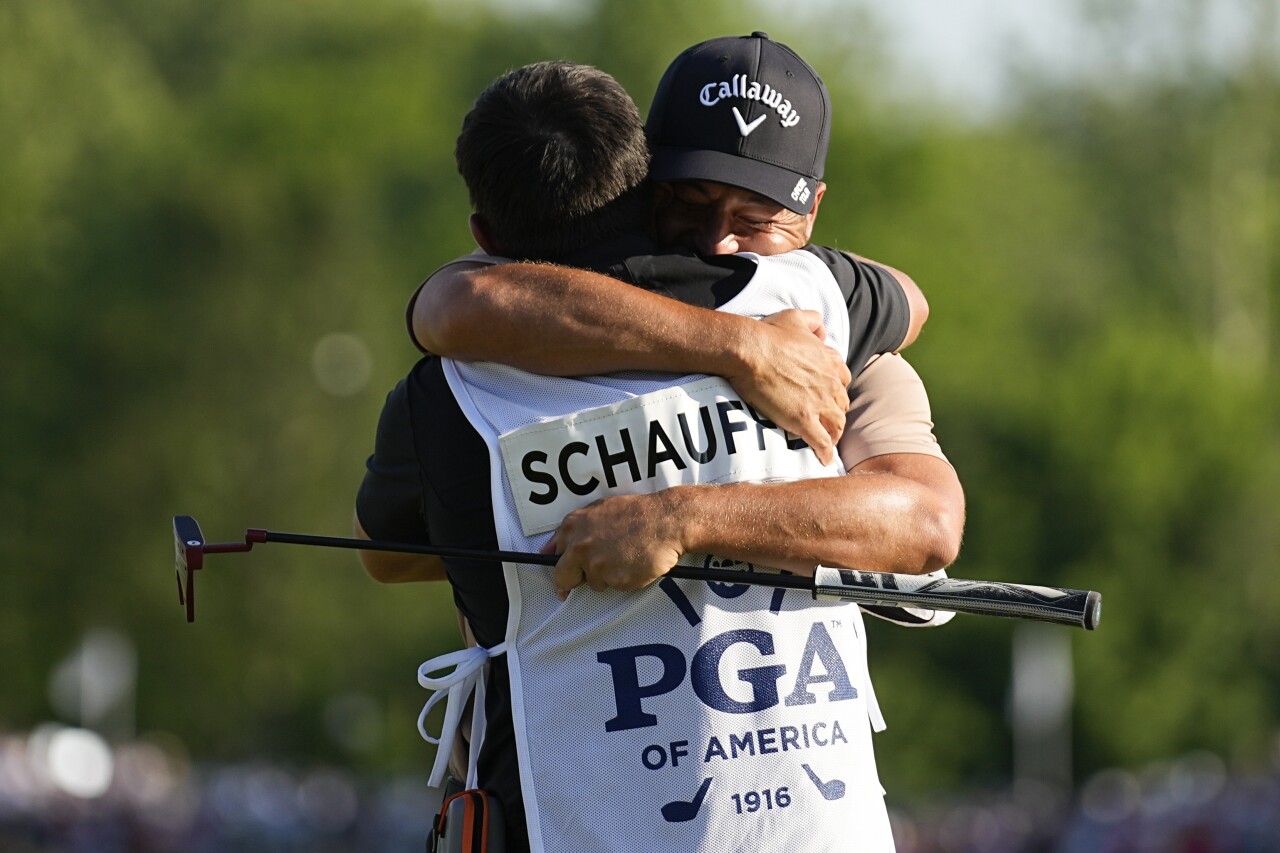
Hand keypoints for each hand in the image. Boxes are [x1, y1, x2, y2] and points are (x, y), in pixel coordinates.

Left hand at [544, 492, 685, 599]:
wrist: (666, 521)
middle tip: (591, 576)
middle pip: (564, 577)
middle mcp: (579, 546)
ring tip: (624, 558)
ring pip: (593, 582)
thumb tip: (553, 547)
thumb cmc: (638, 513)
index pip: (553, 556)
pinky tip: (633, 564)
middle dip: (574, 580)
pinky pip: (614, 586)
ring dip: (606, 576)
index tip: (561, 577)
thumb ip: (575, 529)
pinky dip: (623, 579)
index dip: (560, 567)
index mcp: (573, 527)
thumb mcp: (600, 510)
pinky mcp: (613, 578)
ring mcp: (596, 564)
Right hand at [723, 310, 850, 465]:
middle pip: (842, 405)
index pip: (842, 381)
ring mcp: (819, 403)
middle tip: (826, 422)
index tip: (828, 398)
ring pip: (837, 425)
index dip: (835, 392)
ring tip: (827, 442)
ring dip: (833, 435)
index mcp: (831, 361)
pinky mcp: (804, 420)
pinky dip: (825, 453)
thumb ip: (813, 320)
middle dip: (836, 414)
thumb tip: (821, 328)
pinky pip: (821, 442)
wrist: (750, 351)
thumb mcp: (795, 317)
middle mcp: (830, 383)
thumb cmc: (768, 334)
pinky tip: (824, 460)